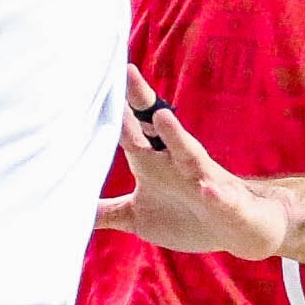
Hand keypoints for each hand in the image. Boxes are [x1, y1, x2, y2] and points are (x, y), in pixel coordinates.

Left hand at [100, 83, 296, 257]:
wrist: (238, 231)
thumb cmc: (186, 217)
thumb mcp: (137, 217)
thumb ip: (105, 211)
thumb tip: (66, 208)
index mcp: (152, 162)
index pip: (129, 128)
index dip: (112, 106)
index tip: (92, 77)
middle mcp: (176, 162)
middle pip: (157, 127)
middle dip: (142, 102)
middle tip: (125, 73)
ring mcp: (203, 180)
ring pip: (190, 153)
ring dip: (176, 136)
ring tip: (163, 116)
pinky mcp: (226, 202)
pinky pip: (221, 195)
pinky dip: (215, 192)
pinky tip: (208, 188)